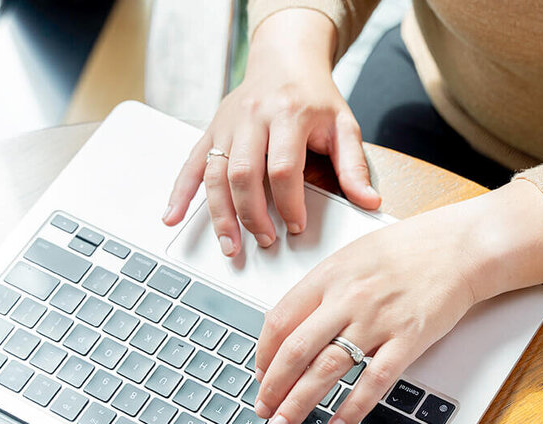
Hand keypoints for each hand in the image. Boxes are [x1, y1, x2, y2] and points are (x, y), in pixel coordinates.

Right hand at [162, 9, 379, 255]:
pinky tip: (173, 217)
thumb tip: (369, 203)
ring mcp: (227, 124)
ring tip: (229, 245)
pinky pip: (191, 163)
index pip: (283, 167)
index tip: (297, 226)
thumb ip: (354, 166)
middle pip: (244, 173)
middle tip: (265, 241)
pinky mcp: (211, 130)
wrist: (285, 60)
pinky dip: (180, 192)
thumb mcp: (344, 125)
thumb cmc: (315, 97)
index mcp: (288, 115)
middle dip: (252, 214)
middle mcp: (252, 117)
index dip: (288, 202)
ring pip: (215, 173)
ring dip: (219, 213)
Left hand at [252, 179, 542, 423]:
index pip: (280, 320)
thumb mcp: (354, 257)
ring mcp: (378, 321)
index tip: (260, 376)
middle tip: (262, 412)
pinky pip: (373, 382)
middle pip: (295, 351)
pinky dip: (352, 408)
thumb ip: (324, 290)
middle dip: (272, 388)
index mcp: (330, 275)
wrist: (461, 248)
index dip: (263, 355)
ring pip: (326, 370)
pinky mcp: (408, 340)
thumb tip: (295, 328)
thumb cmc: (411, 250)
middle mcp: (348, 298)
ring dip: (299, 404)